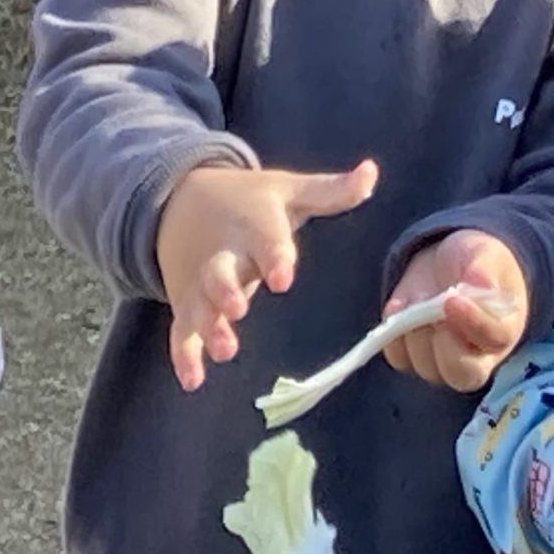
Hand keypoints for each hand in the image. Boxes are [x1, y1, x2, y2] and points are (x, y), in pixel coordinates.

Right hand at [154, 160, 378, 389]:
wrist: (180, 199)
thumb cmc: (249, 201)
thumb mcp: (288, 191)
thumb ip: (332, 191)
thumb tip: (373, 172)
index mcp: (253, 226)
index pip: (265, 240)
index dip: (274, 257)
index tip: (283, 276)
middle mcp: (224, 255)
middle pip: (221, 273)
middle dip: (226, 290)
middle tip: (238, 308)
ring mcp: (201, 283)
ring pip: (200, 306)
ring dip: (209, 327)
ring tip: (226, 349)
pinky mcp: (186, 304)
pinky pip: (181, 332)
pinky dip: (184, 356)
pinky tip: (193, 381)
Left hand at [381, 230, 529, 392]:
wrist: (445, 264)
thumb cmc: (474, 263)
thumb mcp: (485, 254)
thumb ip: (483, 270)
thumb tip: (479, 285)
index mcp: (503, 329)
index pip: (493, 338)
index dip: (472, 322)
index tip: (452, 299)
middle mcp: (476, 356)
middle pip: (460, 373)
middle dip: (441, 341)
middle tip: (431, 306)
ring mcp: (442, 361)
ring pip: (425, 366)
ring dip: (416, 330)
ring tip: (419, 296)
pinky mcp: (412, 357)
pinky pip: (399, 358)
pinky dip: (393, 332)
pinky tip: (400, 306)